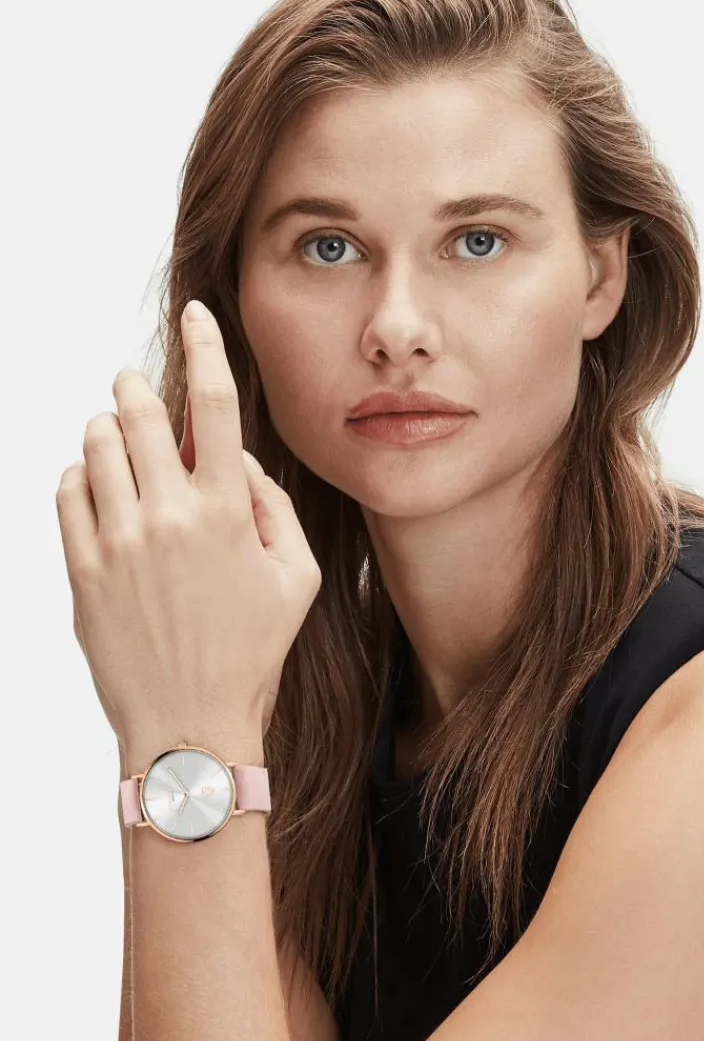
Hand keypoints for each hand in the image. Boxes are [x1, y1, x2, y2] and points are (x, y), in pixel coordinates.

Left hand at [56, 300, 321, 756]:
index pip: (215, 403)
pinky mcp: (81, 569)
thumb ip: (273, 508)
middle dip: (136, 387)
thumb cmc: (252, 654)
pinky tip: (97, 489)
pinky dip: (79, 474)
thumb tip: (233, 461)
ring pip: (97, 445)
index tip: (196, 317)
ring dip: (108, 429)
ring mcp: (118, 542)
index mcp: (228, 514)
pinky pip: (66, 492)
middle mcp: (169, 516)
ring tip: (119, 444)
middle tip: (135, 388)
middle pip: (142, 412)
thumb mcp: (299, 580)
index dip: (205, 346)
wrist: (189, 723)